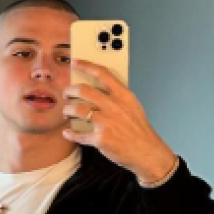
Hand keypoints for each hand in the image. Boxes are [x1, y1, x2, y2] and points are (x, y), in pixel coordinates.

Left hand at [62, 59, 176, 183]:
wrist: (146, 151)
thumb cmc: (139, 129)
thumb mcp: (133, 106)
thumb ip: (118, 96)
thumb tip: (98, 89)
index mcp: (123, 95)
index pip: (102, 73)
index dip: (86, 65)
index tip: (75, 62)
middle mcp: (114, 106)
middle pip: (84, 90)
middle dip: (70, 90)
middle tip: (66, 93)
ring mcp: (106, 122)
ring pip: (77, 110)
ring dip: (67, 110)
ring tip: (66, 112)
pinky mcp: (100, 138)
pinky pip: (79, 134)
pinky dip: (71, 134)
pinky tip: (68, 132)